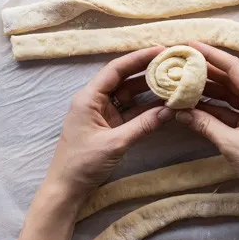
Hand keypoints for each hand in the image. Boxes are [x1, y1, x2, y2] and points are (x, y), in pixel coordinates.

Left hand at [43, 46, 173, 204]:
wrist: (67, 188)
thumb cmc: (82, 163)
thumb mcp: (115, 143)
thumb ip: (143, 125)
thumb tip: (170, 110)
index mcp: (89, 98)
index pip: (116, 69)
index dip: (138, 58)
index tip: (160, 50)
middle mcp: (95, 100)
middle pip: (124, 79)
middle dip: (146, 71)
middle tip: (171, 64)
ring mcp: (103, 113)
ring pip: (129, 95)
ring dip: (149, 90)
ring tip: (172, 81)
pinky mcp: (110, 126)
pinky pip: (131, 111)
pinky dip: (146, 108)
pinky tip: (163, 104)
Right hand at [175, 42, 238, 204]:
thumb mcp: (229, 144)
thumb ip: (204, 124)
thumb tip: (179, 112)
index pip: (235, 67)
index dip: (212, 54)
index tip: (192, 46)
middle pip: (233, 78)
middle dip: (208, 71)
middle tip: (184, 63)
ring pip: (234, 94)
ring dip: (211, 90)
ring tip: (186, 82)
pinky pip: (236, 108)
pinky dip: (219, 107)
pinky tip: (199, 105)